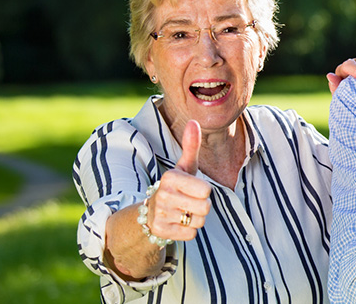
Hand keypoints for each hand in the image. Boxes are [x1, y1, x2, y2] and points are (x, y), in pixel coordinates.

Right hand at [146, 120, 211, 241]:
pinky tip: (177, 223)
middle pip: (205, 207)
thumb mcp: (184, 167)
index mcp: (170, 177)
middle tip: (188, 202)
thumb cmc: (175, 187)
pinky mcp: (160, 231)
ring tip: (182, 212)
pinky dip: (188, 231)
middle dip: (201, 206)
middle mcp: (162, 195)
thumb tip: (194, 122)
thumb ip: (191, 146)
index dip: (203, 191)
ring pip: (199, 221)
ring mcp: (160, 214)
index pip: (206, 191)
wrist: (149, 214)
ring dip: (195, 219)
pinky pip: (191, 234)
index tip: (191, 189)